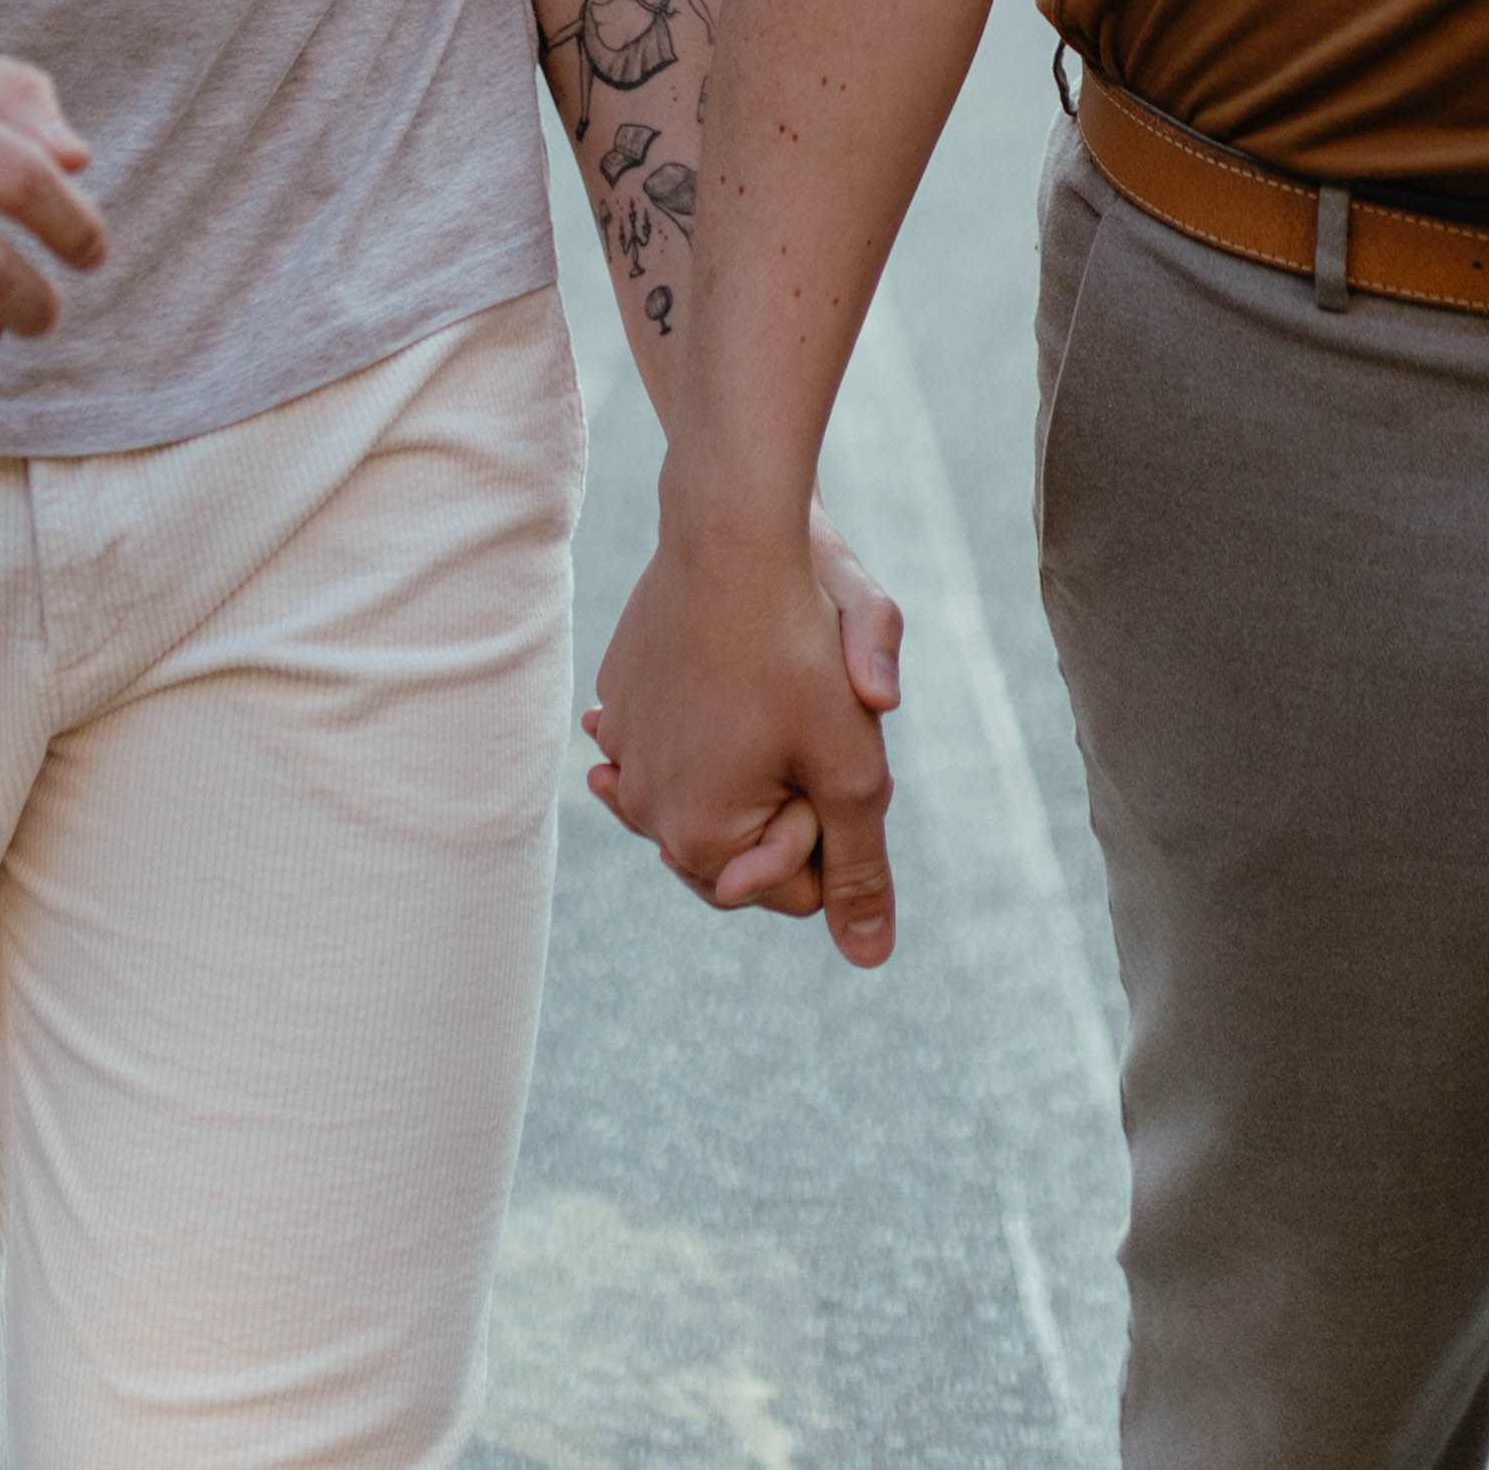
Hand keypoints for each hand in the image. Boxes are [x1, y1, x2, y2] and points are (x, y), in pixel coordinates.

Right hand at [586, 513, 901, 966]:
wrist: (732, 530)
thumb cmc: (798, 647)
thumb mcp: (851, 769)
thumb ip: (860, 871)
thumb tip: (870, 958)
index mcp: (696, 841)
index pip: (795, 888)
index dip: (833, 824)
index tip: (830, 752)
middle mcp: (640, 806)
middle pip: (744, 844)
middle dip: (787, 797)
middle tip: (806, 719)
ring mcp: (620, 746)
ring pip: (710, 790)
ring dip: (746, 761)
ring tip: (768, 694)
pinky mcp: (617, 693)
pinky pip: (674, 737)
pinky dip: (704, 723)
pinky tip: (724, 675)